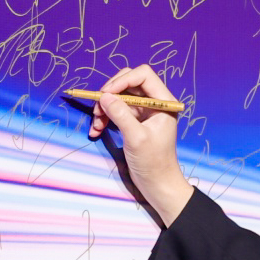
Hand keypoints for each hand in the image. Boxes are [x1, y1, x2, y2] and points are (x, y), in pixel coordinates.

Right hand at [84, 64, 194, 225]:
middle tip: (97, 109)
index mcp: (163, 101)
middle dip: (110, 93)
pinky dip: (105, 118)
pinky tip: (96, 131)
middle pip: (128, 83)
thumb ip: (121, 114)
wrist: (157, 184)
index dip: (122, 80)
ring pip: (119, 97)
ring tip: (96, 124)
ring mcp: (144, 112)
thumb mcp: (136, 138)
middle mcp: (154, 102)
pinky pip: (116, 111)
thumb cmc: (153, 162)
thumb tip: (104, 96)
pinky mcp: (134, 121)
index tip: (106, 93)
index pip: (143, 75)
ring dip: (104, 107)